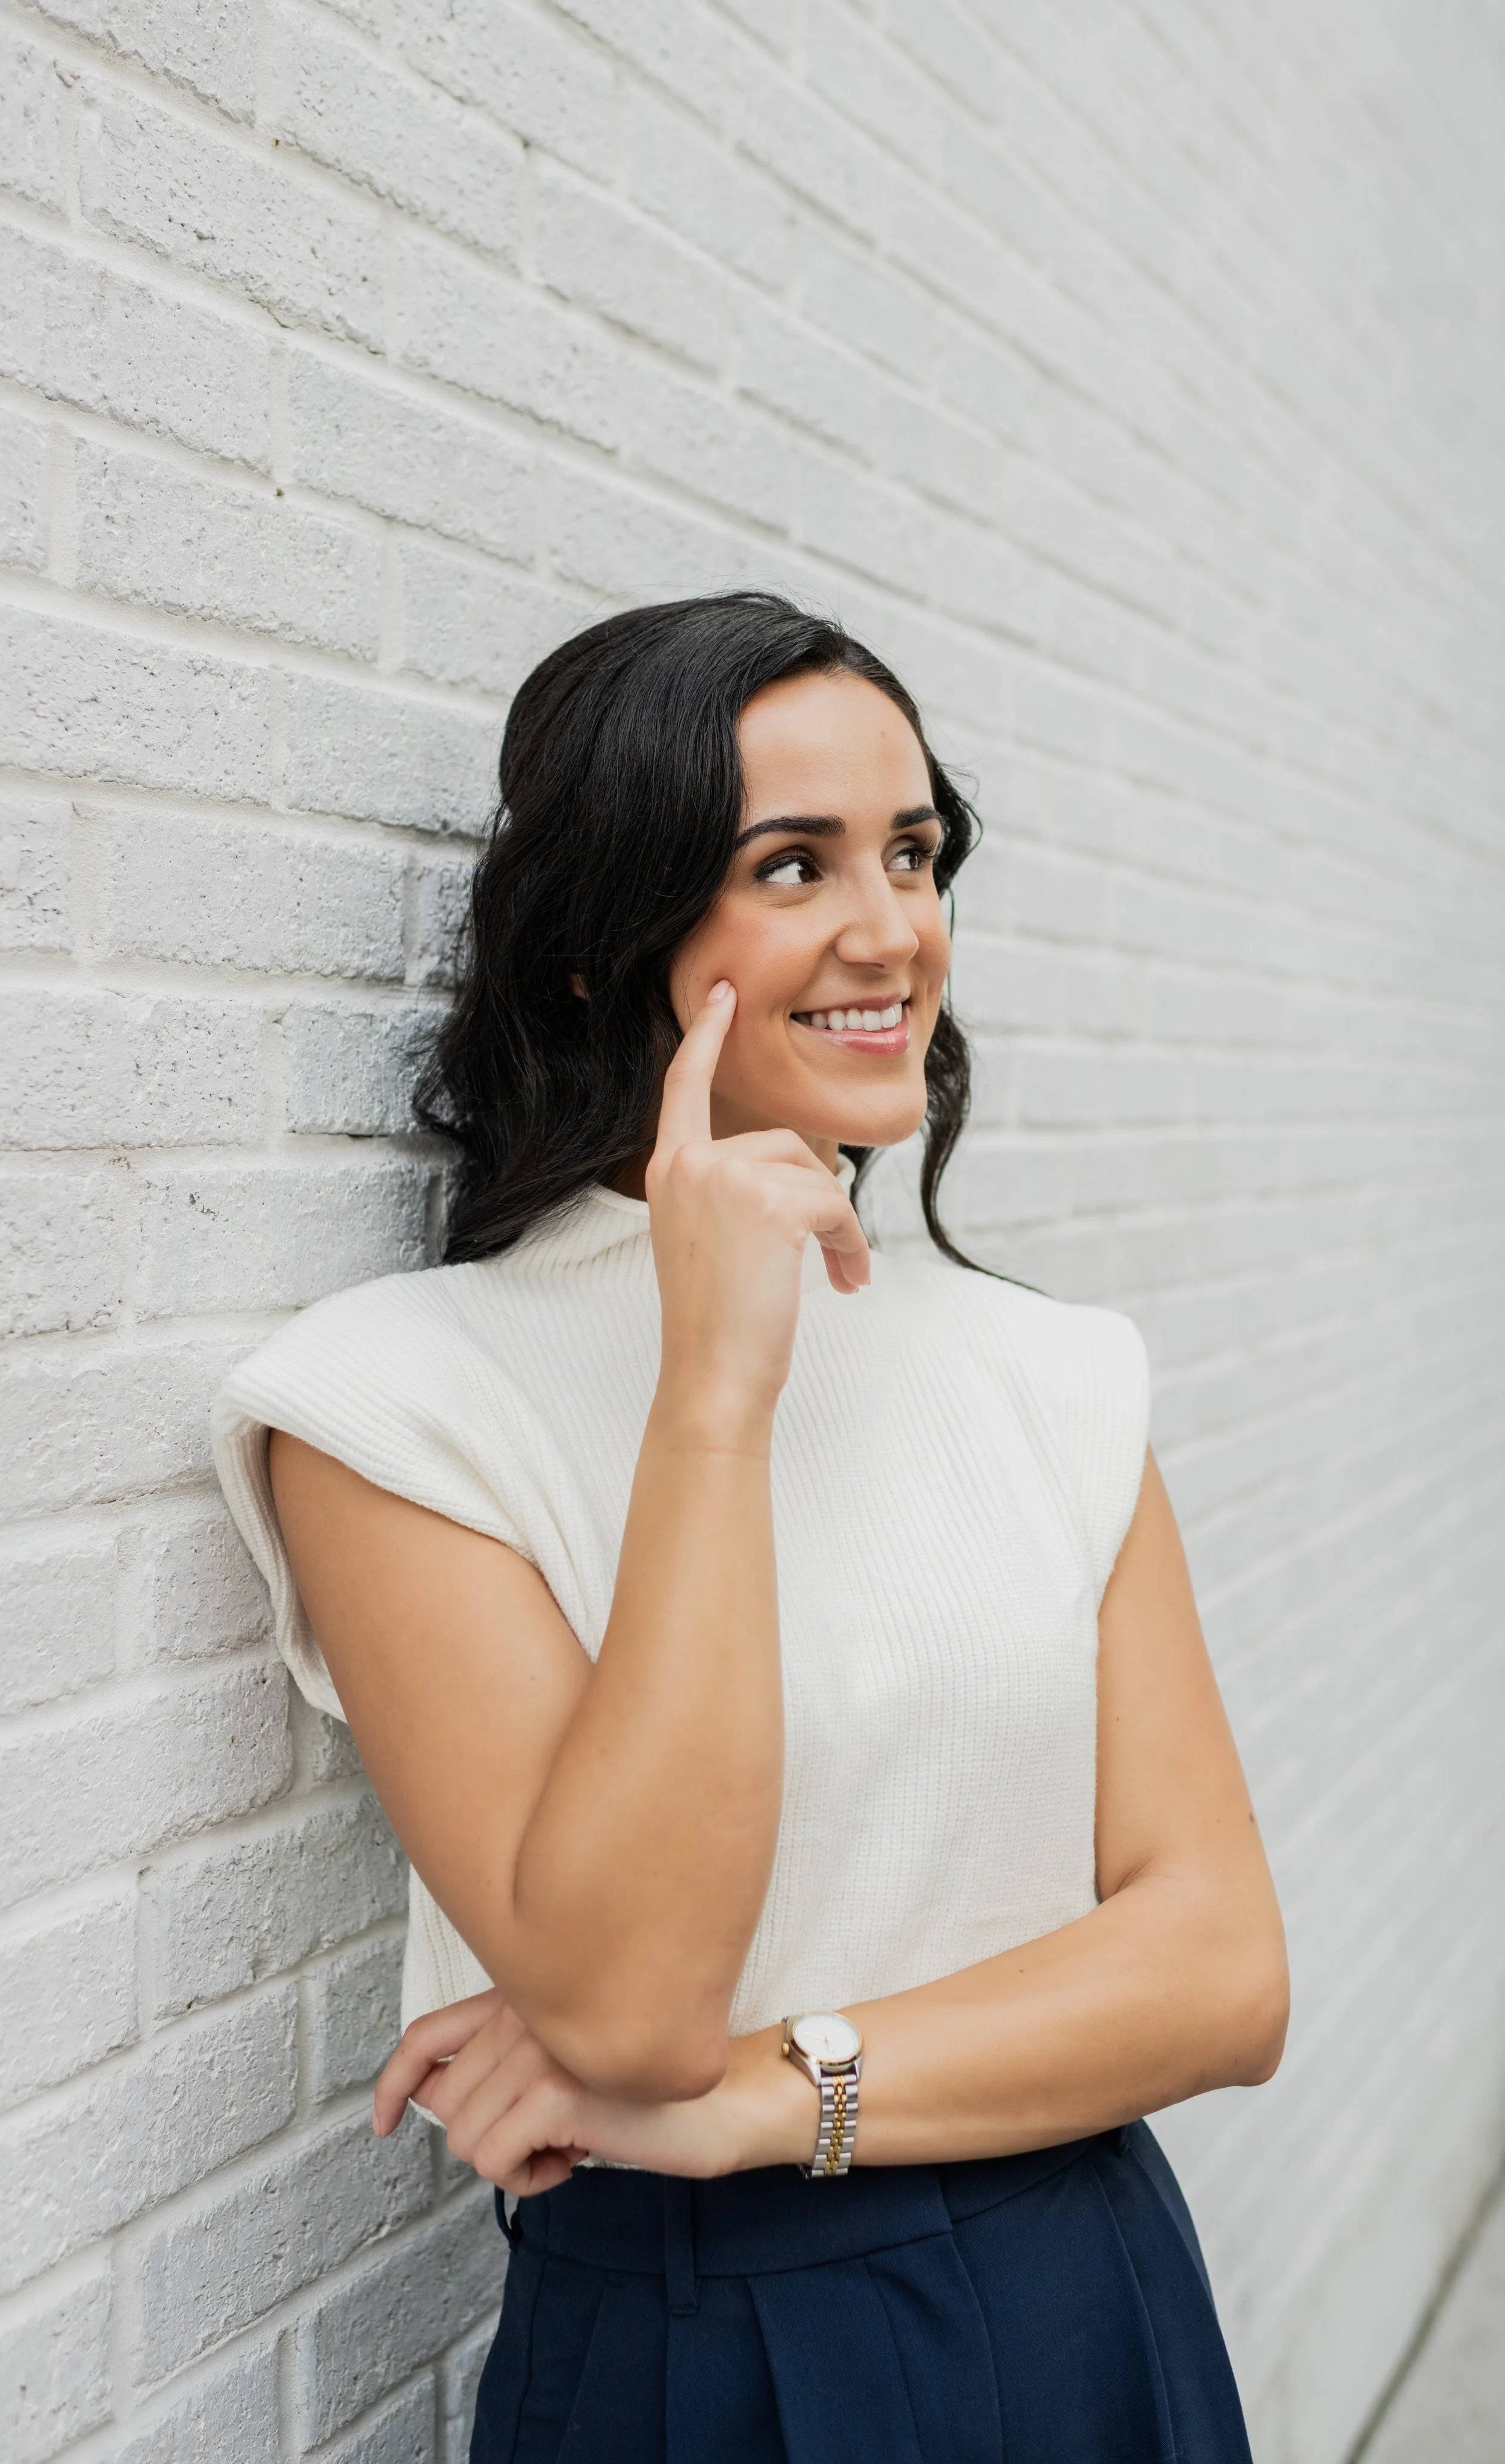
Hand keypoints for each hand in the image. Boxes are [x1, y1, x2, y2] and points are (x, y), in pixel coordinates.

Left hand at [373, 1989, 812, 2191]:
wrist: (724, 2100)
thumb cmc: (646, 2091)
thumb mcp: (568, 2068)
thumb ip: (504, 2069)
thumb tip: (434, 2104)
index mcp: (521, 1997)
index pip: (427, 2036)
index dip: (394, 2083)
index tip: (384, 2123)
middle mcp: (524, 2011)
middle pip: (449, 2106)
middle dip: (492, 2140)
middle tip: (551, 2137)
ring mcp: (539, 2046)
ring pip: (467, 2139)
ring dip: (513, 2162)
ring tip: (566, 2146)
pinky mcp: (557, 2089)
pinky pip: (495, 2160)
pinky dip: (527, 2179)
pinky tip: (572, 2162)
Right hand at [647, 982, 869, 1417]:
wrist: (712, 1378)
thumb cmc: (718, 1326)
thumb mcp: (714, 1242)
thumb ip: (739, 1192)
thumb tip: (816, 1175)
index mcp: (668, 1171)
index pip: (684, 1088)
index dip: (705, 1038)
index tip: (722, 994)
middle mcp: (688, 1164)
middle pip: (783, 1145)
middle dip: (819, 1200)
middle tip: (832, 1260)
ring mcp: (724, 1177)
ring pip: (815, 1174)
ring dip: (839, 1226)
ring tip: (836, 1276)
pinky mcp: (767, 1200)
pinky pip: (836, 1203)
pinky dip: (851, 1243)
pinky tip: (845, 1281)